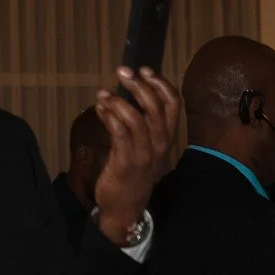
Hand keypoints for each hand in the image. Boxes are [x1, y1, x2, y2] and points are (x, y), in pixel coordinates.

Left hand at [91, 67, 181, 244]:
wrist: (127, 205)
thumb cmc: (133, 171)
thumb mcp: (146, 146)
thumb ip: (142, 122)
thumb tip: (128, 93)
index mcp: (168, 137)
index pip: (173, 103)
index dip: (161, 83)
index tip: (144, 69)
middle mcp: (161, 143)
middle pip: (156, 106)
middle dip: (139, 85)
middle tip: (122, 71)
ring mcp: (145, 153)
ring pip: (137, 118)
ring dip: (119, 101)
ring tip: (103, 93)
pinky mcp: (127, 161)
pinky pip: (120, 133)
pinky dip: (109, 116)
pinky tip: (100, 109)